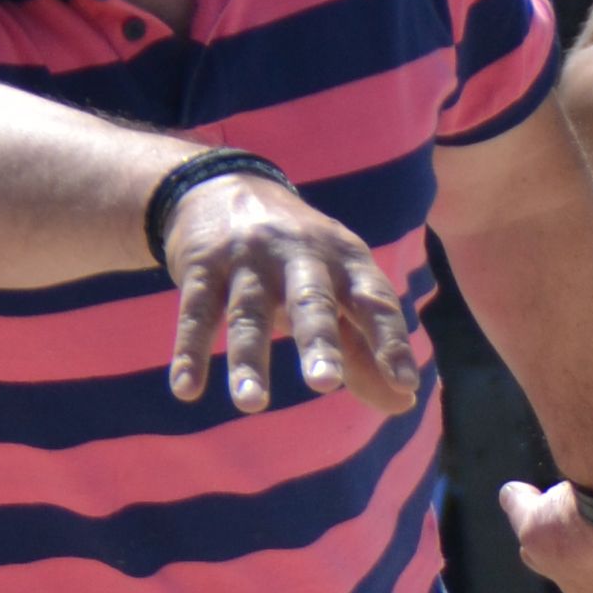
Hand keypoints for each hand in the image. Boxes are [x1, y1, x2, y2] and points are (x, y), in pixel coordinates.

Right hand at [165, 175, 419, 416]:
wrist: (221, 188)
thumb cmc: (297, 260)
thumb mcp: (337, 290)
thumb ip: (366, 350)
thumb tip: (404, 402)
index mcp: (345, 259)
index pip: (374, 300)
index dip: (391, 340)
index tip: (406, 383)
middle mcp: (300, 253)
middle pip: (312, 300)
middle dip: (319, 341)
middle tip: (325, 382)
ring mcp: (248, 257)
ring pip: (249, 312)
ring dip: (248, 360)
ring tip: (252, 404)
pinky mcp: (203, 265)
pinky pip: (196, 312)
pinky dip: (190, 351)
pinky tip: (187, 388)